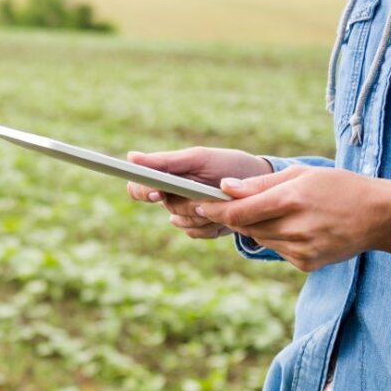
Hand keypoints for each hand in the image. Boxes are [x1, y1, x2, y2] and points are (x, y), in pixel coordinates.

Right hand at [125, 147, 273, 238]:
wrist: (259, 184)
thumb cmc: (227, 165)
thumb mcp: (199, 158)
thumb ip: (166, 161)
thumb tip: (131, 157)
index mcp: (166, 176)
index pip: (138, 187)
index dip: (143, 191)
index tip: (157, 192)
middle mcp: (171, 195)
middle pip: (167, 206)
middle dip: (189, 203)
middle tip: (208, 197)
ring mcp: (185, 214)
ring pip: (182, 222)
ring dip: (204, 214)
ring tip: (223, 201)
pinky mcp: (199, 229)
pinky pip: (195, 233)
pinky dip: (212, 225)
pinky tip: (225, 215)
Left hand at [196, 166, 390, 271]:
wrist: (380, 216)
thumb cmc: (339, 187)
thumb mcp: (301, 174)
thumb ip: (260, 183)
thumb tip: (225, 187)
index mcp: (291, 200)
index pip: (238, 211)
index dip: (213, 209)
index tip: (196, 204)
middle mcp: (294, 227)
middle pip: (244, 226)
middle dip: (230, 216)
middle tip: (217, 206)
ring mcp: (300, 249)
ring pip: (258, 238)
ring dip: (253, 226)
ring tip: (268, 211)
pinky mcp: (306, 263)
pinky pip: (276, 250)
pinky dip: (274, 238)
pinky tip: (291, 226)